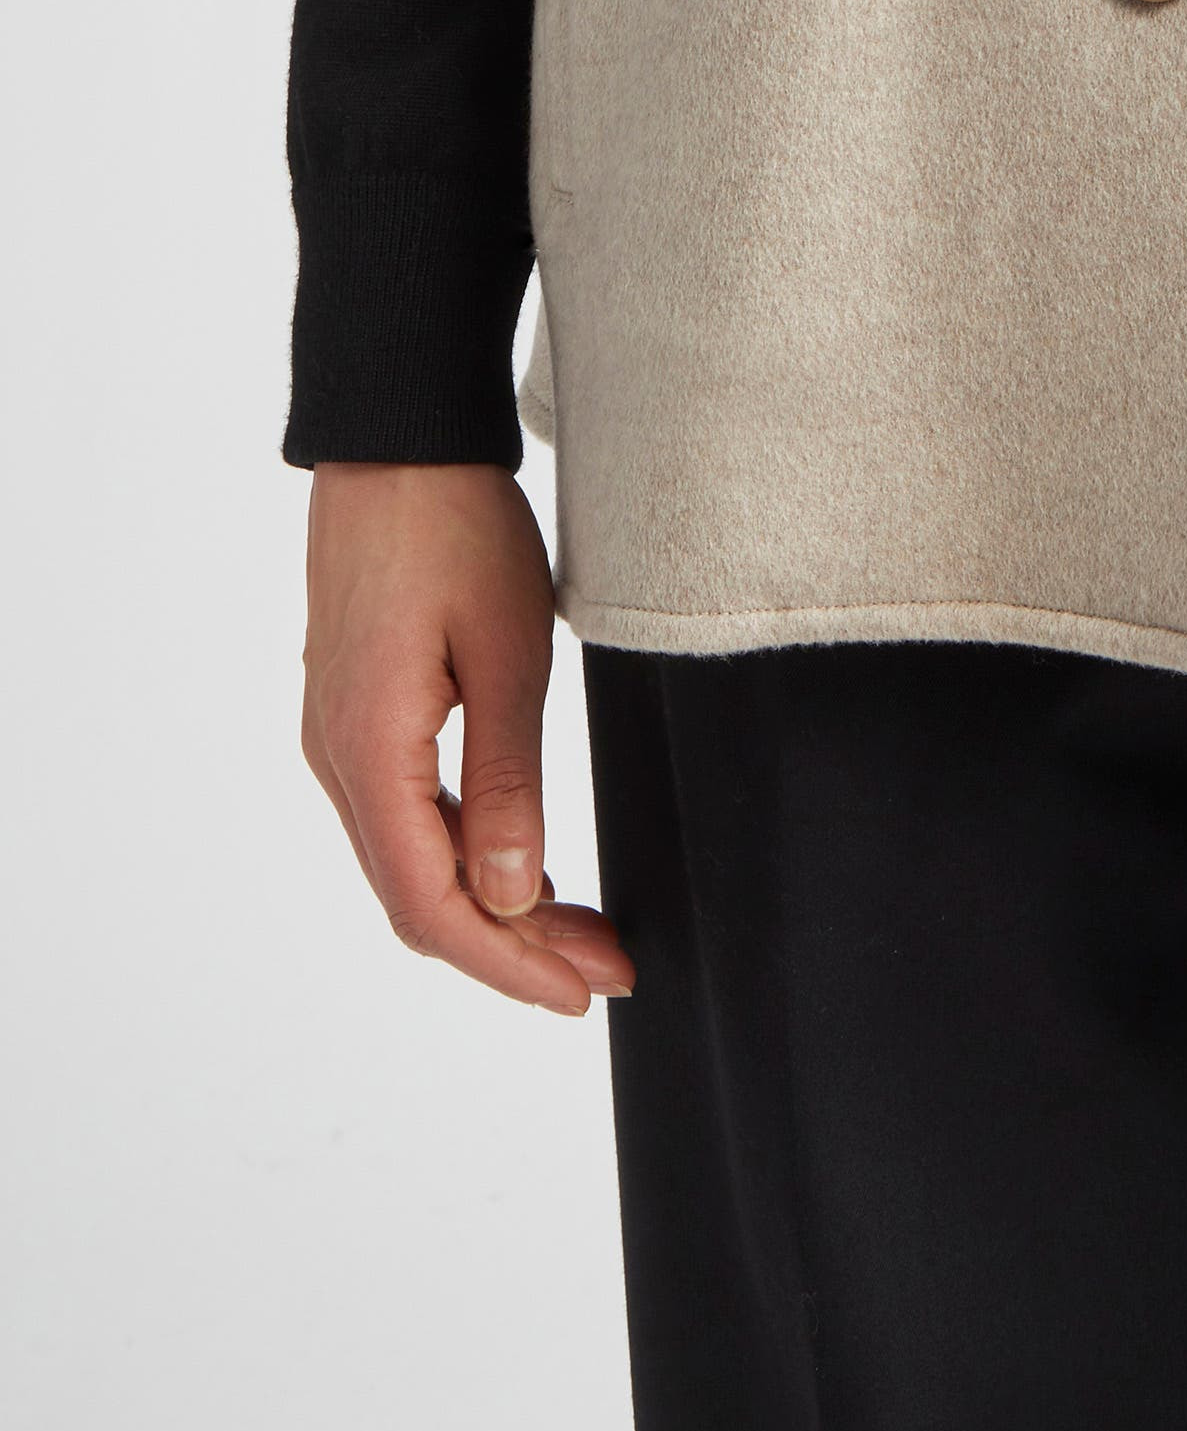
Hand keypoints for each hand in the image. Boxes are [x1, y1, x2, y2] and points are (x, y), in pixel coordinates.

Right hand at [301, 463, 632, 1015]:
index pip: (433, 903)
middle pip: (419, 896)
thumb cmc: (455, 527)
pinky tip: (524, 862)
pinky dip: (466, 851)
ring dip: (495, 902)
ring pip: (412, 860)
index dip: (508, 963)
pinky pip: (406, 814)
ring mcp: (340, 736)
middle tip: (605, 966)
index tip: (581, 992)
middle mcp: (338, 758)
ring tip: (584, 925)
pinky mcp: (356, 711)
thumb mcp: (505, 654)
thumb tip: (512, 894)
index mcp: (368, 750)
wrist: (397, 437)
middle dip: (513, 945)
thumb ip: (508, 781)